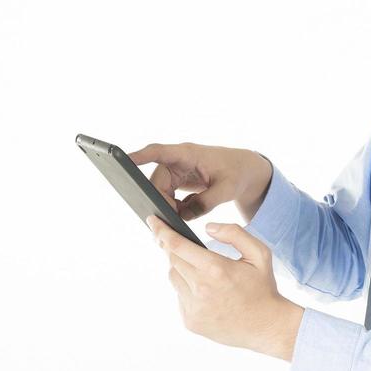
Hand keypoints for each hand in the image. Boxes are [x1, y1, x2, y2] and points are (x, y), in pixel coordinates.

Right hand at [128, 142, 272, 222]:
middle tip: (177, 218)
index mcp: (188, 153)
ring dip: (169, 206)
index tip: (124, 159)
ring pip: (160, 192)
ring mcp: (176, 171)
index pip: (158, 151)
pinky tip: (187, 211)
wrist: (246, 170)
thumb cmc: (238, 172)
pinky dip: (175, 208)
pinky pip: (167, 197)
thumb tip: (184, 215)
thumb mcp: (227, 189)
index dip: (140, 156)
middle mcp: (177, 160)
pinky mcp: (177, 181)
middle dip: (163, 202)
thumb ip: (206, 202)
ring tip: (185, 215)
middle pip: (156, 182)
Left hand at [146, 214, 301, 359]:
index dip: (161, 231)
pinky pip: (179, 297)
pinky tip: (205, 292)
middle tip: (181, 244)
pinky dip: (187, 289)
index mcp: (215, 269)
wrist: (267, 326)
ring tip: (202, 271)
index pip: (177, 245)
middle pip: (173, 259)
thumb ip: (234, 233)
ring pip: (174, 278)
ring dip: (181, 269)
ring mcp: (193, 308)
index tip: (152, 221)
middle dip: (174, 248)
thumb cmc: (263, 288)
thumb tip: (208, 228)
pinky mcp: (190, 322)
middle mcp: (200, 289)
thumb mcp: (259, 254)